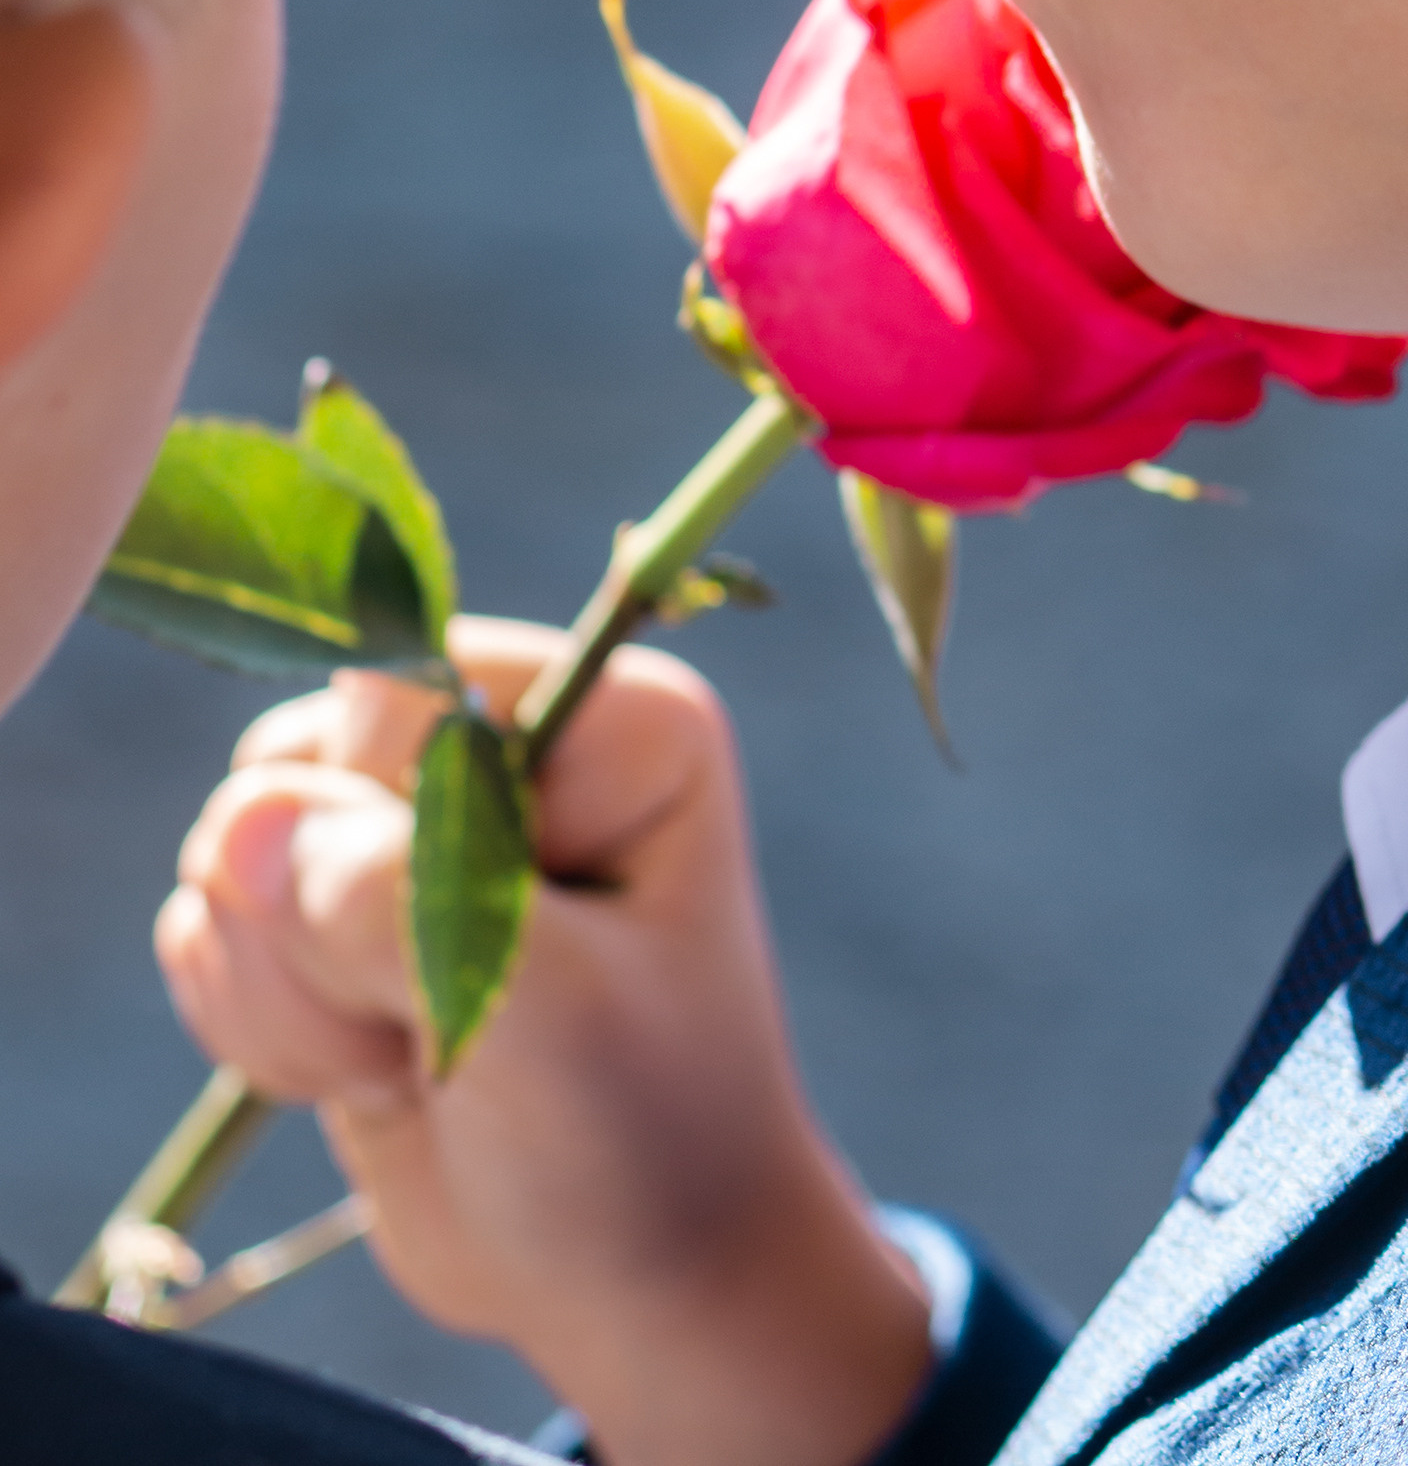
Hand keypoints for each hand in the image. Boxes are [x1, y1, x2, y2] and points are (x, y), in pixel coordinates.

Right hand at [157, 622, 934, 1465]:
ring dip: (289, 989)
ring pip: (232, 842)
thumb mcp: (539, 1015)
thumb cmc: (629, 1135)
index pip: (398, 696)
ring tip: (412, 1059)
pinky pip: (206, 922)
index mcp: (606, 719)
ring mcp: (411, 824)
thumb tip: (241, 816)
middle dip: (324, 930)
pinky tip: (367, 1075)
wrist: (632, 1280)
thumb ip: (397, 902)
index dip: (385, 835)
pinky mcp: (339, 912)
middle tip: (436, 1029)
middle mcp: (505, 743)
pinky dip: (256, 1020)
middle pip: (292, 760)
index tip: (481, 953)